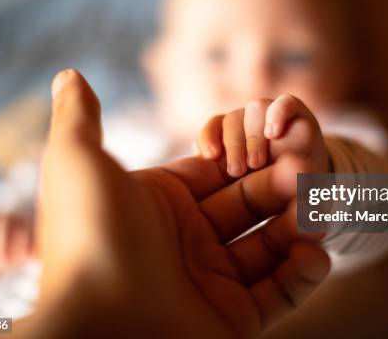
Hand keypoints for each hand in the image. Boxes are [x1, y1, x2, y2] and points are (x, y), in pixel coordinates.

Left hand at [24, 70, 328, 337]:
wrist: (96, 328)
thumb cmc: (88, 239)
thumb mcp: (77, 162)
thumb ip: (80, 117)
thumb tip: (70, 75)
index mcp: (160, 207)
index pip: (220, 174)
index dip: (251, 158)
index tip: (283, 143)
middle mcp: (186, 244)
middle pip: (249, 207)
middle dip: (283, 189)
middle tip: (310, 174)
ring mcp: (210, 284)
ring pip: (269, 249)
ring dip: (298, 229)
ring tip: (317, 212)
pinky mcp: (232, 322)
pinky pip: (277, 295)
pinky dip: (301, 276)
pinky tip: (315, 254)